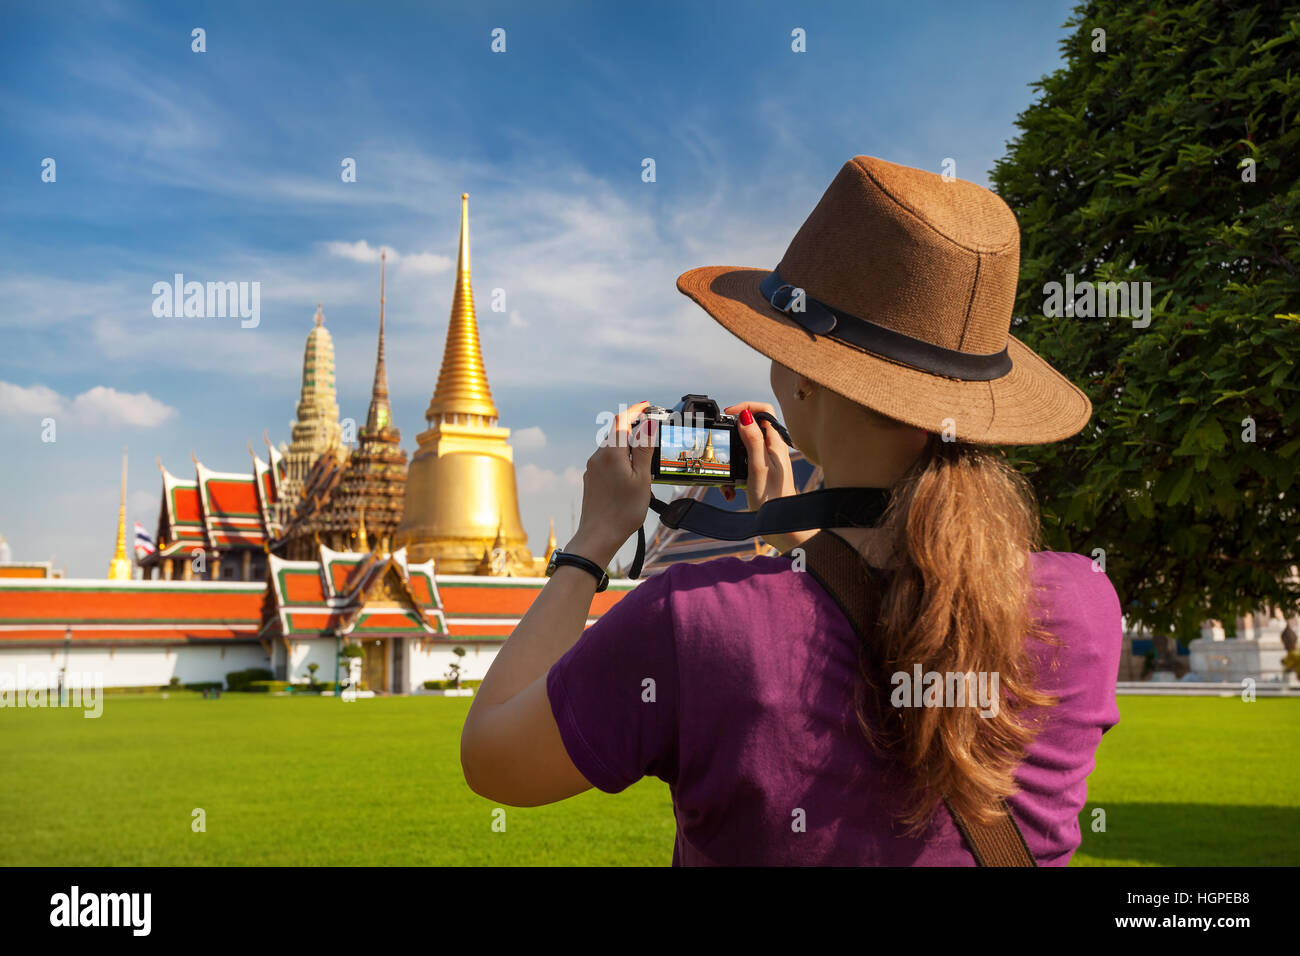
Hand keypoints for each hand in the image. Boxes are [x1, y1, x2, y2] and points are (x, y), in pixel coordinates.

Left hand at [567, 400, 654, 568]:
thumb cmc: (622, 511)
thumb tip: (647, 424)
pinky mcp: (591, 480)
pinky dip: (621, 461)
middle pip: (616, 434)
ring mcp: (592, 469)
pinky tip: (633, 476)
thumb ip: (644, 449)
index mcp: (611, 453)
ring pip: (612, 449)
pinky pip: (608, 462)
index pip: (621, 420)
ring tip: (646, 463)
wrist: (598, 536)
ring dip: (628, 448)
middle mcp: (598, 457)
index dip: (635, 410)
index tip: (647, 405)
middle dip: (634, 430)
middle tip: (653, 433)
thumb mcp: (641, 478)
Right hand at [722, 401, 814, 553]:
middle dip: (732, 438)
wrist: (783, 526)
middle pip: (749, 429)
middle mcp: (772, 449)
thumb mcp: (757, 467)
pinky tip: (730, 491)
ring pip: (742, 450)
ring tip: (726, 480)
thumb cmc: (773, 500)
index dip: (745, 408)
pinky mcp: (760, 474)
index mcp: (775, 443)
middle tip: (721, 450)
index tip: (727, 416)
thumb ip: (752, 440)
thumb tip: (745, 415)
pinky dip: (733, 477)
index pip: (763, 411)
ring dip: (730, 462)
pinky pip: (742, 467)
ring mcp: (767, 461)